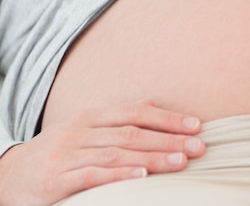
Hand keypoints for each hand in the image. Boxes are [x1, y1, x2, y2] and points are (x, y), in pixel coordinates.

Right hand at [0, 100, 204, 205]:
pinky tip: (142, 176)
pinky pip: (92, 175)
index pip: (135, 112)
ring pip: (117, 152)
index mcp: (90, 117)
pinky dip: (119, 174)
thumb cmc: (57, 152)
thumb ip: (118, 117)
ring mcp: (66, 155)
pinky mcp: (55, 180)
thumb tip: (152, 101)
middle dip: (169, 139)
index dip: (167, 118)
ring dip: (152, 157)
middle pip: (132, 132)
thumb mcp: (85, 129)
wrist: (7, 176)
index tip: (196, 125)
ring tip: (180, 162)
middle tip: (198, 146)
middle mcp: (79, 132)